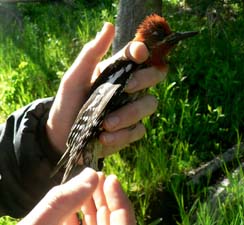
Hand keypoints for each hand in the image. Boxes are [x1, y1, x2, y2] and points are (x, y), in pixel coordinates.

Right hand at [18, 168, 135, 224]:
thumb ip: (65, 199)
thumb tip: (90, 175)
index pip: (124, 223)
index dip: (119, 199)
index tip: (109, 177)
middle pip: (112, 224)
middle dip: (104, 198)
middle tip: (97, 177)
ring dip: (91, 207)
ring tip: (84, 187)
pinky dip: (78, 221)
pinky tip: (71, 208)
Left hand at [46, 22, 166, 155]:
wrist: (62, 135)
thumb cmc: (67, 103)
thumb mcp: (74, 78)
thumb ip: (90, 54)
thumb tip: (109, 26)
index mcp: (116, 72)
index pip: (137, 56)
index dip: (142, 52)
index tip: (137, 54)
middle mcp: (128, 88)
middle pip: (155, 76)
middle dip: (143, 80)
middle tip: (126, 87)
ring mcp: (131, 110)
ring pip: (149, 104)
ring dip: (128, 114)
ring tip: (105, 124)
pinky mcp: (130, 131)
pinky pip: (138, 131)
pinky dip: (122, 136)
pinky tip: (104, 138)